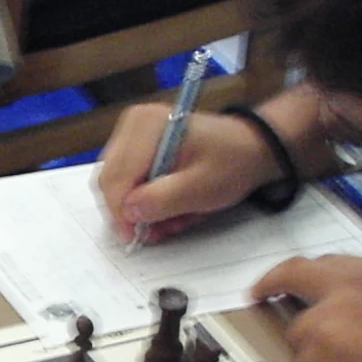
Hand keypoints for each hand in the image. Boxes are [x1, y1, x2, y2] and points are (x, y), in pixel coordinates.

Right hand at [98, 106, 278, 243]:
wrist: (250, 148)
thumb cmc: (231, 163)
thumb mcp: (201, 187)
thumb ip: (163, 200)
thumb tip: (128, 213)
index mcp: (146, 125)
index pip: (116, 176)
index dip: (120, 212)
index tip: (132, 238)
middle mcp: (132, 124)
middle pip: (111, 179)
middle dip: (131, 211)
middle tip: (155, 232)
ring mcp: (133, 134)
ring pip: (117, 183)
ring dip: (140, 208)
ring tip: (171, 219)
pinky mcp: (138, 146)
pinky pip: (128, 180)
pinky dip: (145, 199)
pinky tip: (169, 207)